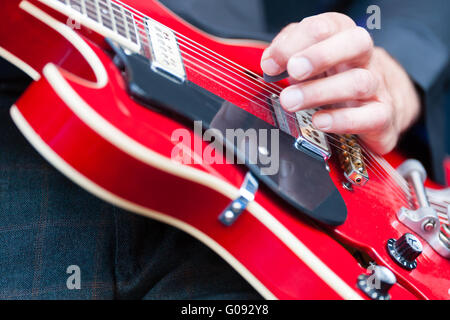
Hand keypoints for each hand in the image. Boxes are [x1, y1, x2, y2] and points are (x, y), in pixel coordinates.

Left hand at [260, 13, 420, 153]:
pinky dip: (342, 120)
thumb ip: (288, 53)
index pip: (325, 26)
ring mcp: (376, 87)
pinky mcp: (382, 116)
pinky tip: (319, 122)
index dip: (295, 43)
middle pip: (355, 43)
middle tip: (293, 70)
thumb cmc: (338, 77)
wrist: (380, 103)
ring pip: (358, 83)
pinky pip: (369, 117)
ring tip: (291, 101)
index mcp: (343, 37)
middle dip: (321, 55)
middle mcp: (364, 59)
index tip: (272, 64)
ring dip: (319, 92)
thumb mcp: (311, 58)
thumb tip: (270, 62)